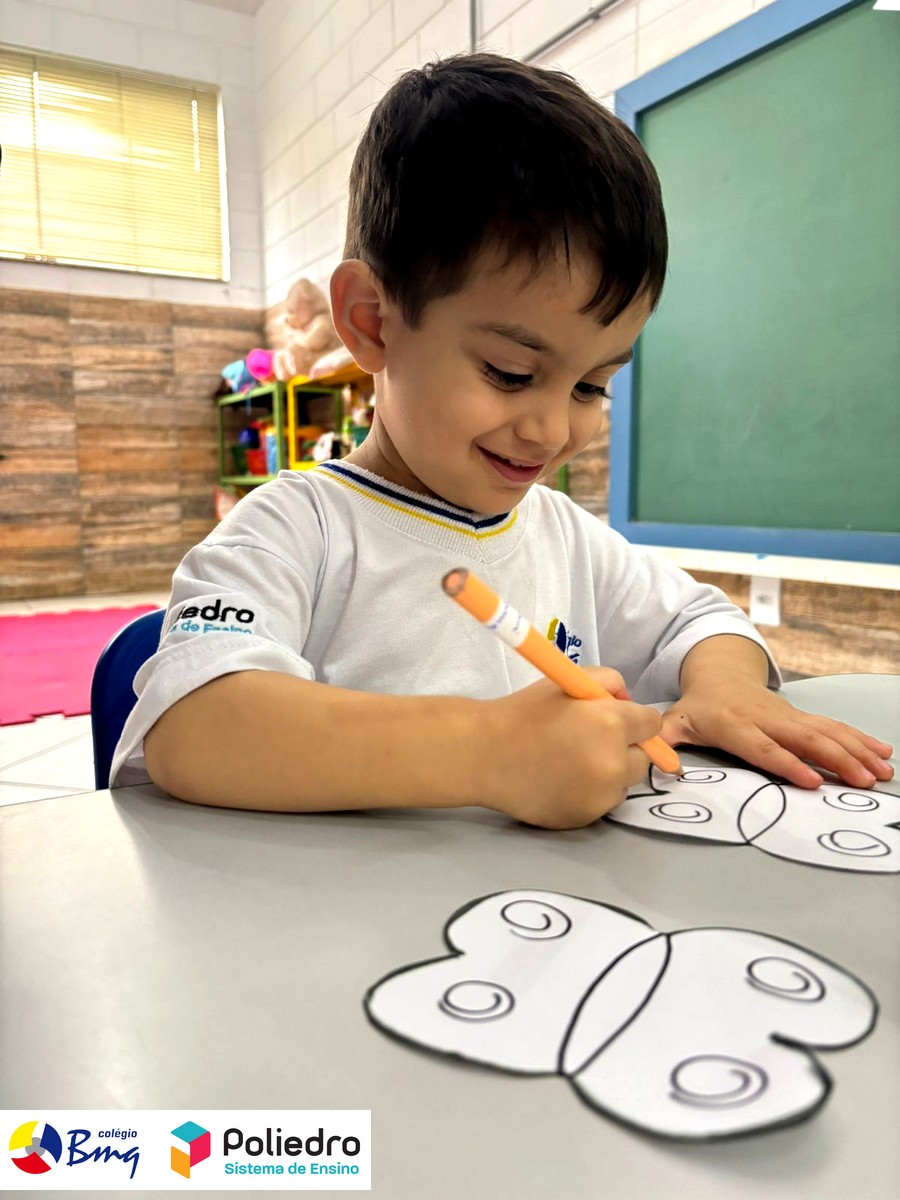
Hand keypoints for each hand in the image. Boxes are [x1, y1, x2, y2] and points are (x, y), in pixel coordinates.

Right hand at [482, 668, 663, 829]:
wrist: (485, 754)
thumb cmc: (524, 712)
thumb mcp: (568, 681)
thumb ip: (609, 682)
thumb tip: (627, 700)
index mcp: (612, 724)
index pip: (651, 725)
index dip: (634, 720)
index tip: (617, 720)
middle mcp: (614, 763)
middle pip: (644, 759)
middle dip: (626, 748)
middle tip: (590, 741)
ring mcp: (601, 796)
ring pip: (624, 783)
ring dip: (610, 773)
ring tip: (573, 763)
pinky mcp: (586, 818)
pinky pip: (602, 803)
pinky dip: (591, 793)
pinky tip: (562, 782)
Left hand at [660, 679, 894, 789]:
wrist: (719, 673)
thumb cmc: (699, 706)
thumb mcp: (675, 721)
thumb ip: (663, 741)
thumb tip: (653, 761)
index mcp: (735, 725)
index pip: (764, 748)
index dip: (788, 764)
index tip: (813, 781)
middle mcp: (767, 719)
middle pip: (806, 740)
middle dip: (838, 760)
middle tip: (863, 781)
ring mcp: (789, 716)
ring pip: (827, 732)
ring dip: (857, 752)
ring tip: (881, 772)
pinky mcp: (802, 717)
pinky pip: (834, 727)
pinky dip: (860, 739)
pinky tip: (881, 752)